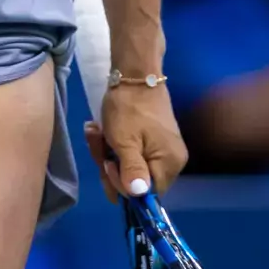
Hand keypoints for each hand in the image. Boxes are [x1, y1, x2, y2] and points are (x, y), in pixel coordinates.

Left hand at [83, 82, 187, 203]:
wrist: (135, 74)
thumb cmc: (128, 107)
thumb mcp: (124, 141)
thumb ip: (131, 171)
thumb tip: (138, 195)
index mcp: (169, 164)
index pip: (145, 194)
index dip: (122, 184)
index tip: (106, 163)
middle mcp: (173, 162)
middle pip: (137, 181)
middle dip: (110, 164)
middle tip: (96, 140)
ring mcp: (164, 150)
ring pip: (131, 166)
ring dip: (108, 152)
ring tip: (95, 130)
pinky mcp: (155, 140)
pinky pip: (133, 152)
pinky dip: (115, 144)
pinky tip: (101, 130)